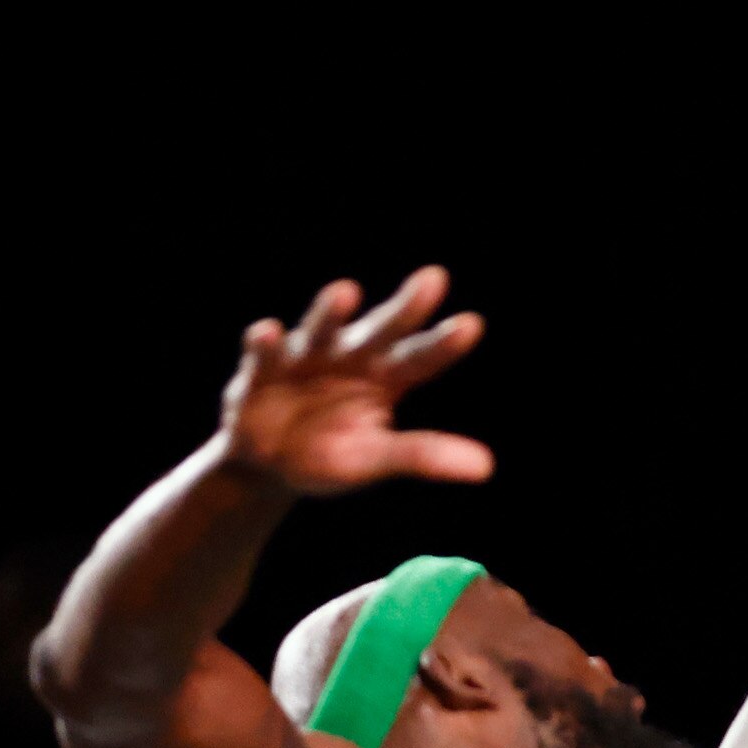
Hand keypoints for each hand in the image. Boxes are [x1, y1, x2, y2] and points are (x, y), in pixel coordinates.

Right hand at [219, 267, 492, 493]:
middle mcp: (350, 356)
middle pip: (382, 329)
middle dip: (405, 307)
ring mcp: (305, 357)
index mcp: (385, 377)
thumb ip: (424, 455)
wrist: (267, 464)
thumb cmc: (330, 453)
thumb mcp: (376, 457)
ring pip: (322, 328)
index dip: (443, 343)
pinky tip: (268, 332)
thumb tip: (487, 468)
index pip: (421, 358)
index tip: (472, 324)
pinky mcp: (261, 370)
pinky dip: (265, 342)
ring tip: (346, 291)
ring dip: (331, 311)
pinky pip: (264, 352)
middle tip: (434, 279)